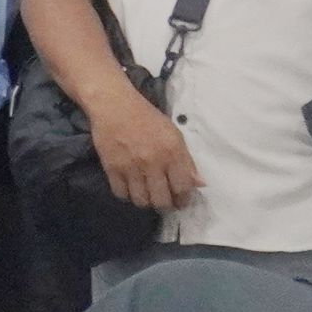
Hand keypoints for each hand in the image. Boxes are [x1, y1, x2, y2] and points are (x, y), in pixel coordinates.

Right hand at [92, 90, 203, 210]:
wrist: (115, 106)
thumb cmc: (148, 118)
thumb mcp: (174, 135)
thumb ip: (187, 161)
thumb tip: (199, 184)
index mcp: (172, 152)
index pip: (182, 188)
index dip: (183, 199)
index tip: (181, 200)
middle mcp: (152, 162)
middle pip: (161, 200)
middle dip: (165, 204)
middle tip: (163, 200)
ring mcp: (131, 167)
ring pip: (141, 200)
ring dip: (146, 201)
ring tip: (146, 195)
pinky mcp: (111, 168)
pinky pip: (121, 193)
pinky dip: (127, 194)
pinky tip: (130, 188)